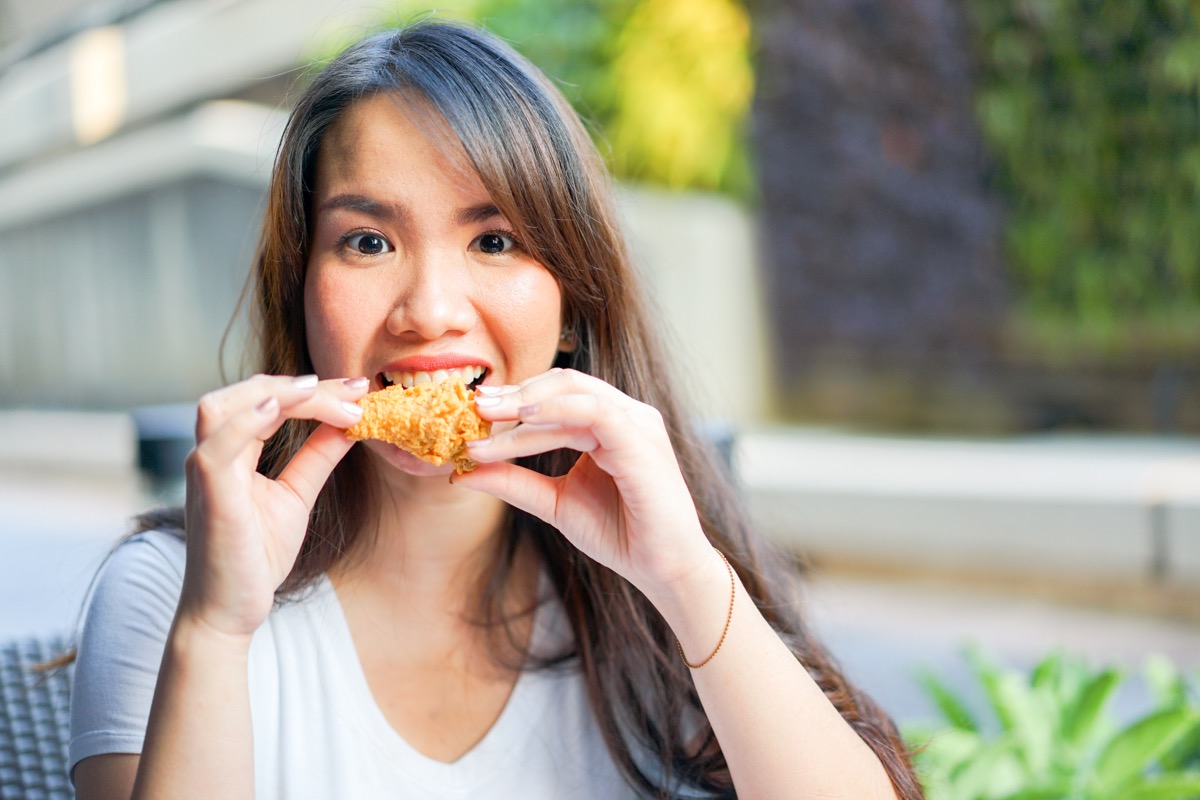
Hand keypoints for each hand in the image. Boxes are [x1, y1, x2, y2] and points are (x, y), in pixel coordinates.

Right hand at [179, 374, 367, 638]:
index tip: (360, 389)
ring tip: (321, 391)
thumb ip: (316, 457)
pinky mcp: (209, 495)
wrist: (229, 611)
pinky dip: (245, 421)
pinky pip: (216, 447)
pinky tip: (278, 409)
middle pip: (246, 393)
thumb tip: (349, 422)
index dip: (315, 390)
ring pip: (222, 407)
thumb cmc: (255, 556)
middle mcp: (213, 454)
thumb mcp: (296, 496)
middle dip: (302, 385)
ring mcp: (205, 473)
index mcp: (232, 452)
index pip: (269, 400)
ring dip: (273, 392)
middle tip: (354, 387)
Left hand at [452, 369, 713, 599]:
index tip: (471, 415)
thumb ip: (515, 482)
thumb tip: (463, 472)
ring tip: (488, 417)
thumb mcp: (555, 503)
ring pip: (573, 394)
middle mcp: (626, 415)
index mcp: (609, 423)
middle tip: (473, 408)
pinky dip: (558, 410)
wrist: (664, 569)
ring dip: (526, 404)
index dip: (511, 402)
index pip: (554, 397)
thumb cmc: (621, 534)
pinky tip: (525, 420)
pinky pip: (596, 412)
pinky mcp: (642, 441)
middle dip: (514, 395)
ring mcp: (637, 424)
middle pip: (562, 384)